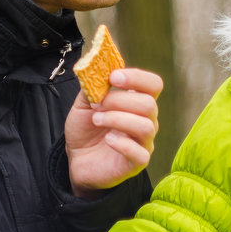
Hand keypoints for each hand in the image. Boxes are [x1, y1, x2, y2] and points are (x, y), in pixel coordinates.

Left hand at [64, 67, 162, 196]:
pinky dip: (123, 144)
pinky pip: (140, 153)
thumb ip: (92, 87)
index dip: (137, 77)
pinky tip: (108, 140)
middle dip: (120, 100)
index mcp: (136, 102)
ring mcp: (144, 142)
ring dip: (118, 119)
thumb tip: (96, 69)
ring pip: (146, 127)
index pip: (153, 84)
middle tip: (97, 104)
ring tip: (97, 120)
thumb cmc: (85, 130)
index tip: (113, 77)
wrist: (77, 160)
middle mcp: (146, 120)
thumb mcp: (83, 104)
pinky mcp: (137, 162)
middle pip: (149, 104)